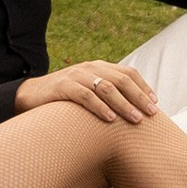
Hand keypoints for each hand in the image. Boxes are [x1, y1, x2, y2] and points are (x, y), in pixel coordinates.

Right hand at [15, 59, 162, 127]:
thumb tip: (135, 111)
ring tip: (135, 119)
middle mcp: (90, 68)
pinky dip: (99, 107)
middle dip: (139, 97)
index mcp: (99, 68)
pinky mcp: (63, 87)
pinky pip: (85, 96)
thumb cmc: (65, 99)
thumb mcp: (89, 91)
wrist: (31, 95)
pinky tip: (110, 119)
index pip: (127, 73)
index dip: (143, 87)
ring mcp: (76, 76)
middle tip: (151, 114)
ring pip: (106, 88)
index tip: (155, 103)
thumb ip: (107, 95)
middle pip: (121, 80)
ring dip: (124, 104)